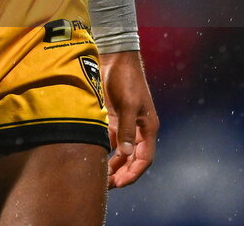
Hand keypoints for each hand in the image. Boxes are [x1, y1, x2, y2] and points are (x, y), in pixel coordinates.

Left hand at [100, 49, 158, 188]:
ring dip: (113, 165)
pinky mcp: (114, 117)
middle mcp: (138, 128)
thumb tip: (126, 154)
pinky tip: (95, 157)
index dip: (134, 173)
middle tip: (108, 185)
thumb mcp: (128, 104)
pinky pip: (112, 140)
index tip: (121, 183)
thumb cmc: (126, 79)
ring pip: (122, 151)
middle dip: (122, 173)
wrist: (115, 57)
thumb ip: (127, 129)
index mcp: (148, 127)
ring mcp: (125, 123)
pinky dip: (106, 150)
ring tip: (101, 177)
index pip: (144, 159)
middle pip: (132, 159)